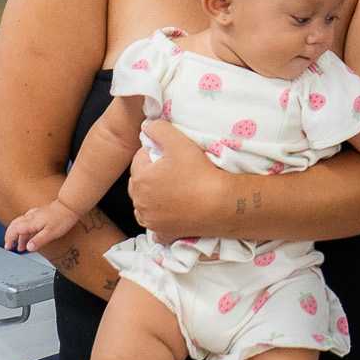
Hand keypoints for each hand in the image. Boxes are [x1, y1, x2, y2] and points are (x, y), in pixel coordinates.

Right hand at [4, 199, 79, 251]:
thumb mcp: (51, 233)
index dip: (9, 239)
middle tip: (9, 245)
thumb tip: (28, 248)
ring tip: (21, 245)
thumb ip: (38, 241)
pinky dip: (24, 229)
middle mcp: (31, 216)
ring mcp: (35, 213)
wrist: (71, 205)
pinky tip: (29, 233)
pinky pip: (27, 221)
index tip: (8, 247)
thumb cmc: (62, 218)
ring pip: (20, 223)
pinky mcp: (40, 212)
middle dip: (9, 236)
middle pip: (14, 225)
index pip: (14, 230)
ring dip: (18, 234)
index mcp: (31, 222)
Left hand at [127, 118, 218, 240]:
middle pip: (139, 183)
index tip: (170, 153)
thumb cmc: (199, 171)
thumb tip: (147, 126)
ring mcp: (152, 220)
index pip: (139, 159)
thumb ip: (159, 129)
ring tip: (171, 190)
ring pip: (144, 206)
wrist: (220, 204)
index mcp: (141, 179)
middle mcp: (141, 202)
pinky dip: (161, 221)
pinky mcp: (164, 233)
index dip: (153, 152)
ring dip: (152, 198)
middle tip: (172, 170)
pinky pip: (156, 227)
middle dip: (150, 175)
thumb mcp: (179, 141)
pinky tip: (172, 213)